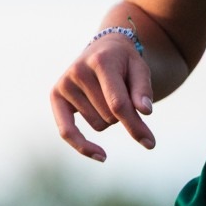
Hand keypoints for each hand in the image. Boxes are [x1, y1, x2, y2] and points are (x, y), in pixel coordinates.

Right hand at [49, 34, 156, 160]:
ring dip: (110, 118)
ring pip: (98, 125)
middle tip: (123, 93)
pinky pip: (67, 131)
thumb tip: (145, 112)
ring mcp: (64, 84)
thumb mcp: (141, 69)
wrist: (103, 49)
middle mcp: (78, 72)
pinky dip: (83, 146)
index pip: (118, 104)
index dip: (134, 126)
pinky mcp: (55, 96)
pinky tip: (102, 156)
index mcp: (101, 62)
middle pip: (110, 116)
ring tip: (108, 94)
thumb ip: (143, 89)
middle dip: (124, 114)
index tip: (150, 142)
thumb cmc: (125, 62)